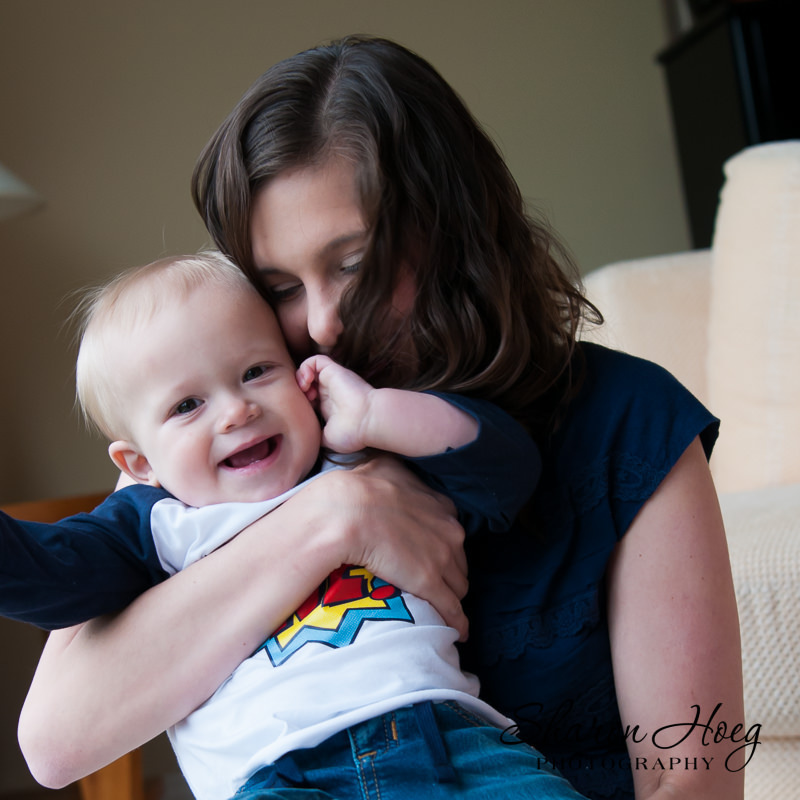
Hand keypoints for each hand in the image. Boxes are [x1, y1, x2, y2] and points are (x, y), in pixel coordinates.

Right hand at [294, 454, 469, 638]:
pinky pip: (452, 608)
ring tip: (438, 607)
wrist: (344, 510)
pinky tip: (457, 631)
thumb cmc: (355, 488)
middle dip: (448, 570)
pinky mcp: (431, 582)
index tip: (428, 552)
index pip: (449, 530)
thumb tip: (385, 473)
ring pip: (458, 584)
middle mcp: (448, 528)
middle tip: (430, 581)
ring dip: (450, 595)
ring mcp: (442, 556)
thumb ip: (395, 474)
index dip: (440, 544)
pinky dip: (457, 621)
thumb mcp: (382, 468)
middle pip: (458, 558)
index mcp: (438, 503)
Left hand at [297, 355, 373, 451]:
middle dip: (297, 389)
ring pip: (308, 369)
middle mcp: (329, 392)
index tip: (300, 411)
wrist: (367, 421)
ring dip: (300, 377)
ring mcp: (331, 381)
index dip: (298, 401)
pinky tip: (307, 381)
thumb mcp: (328, 438)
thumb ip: (316, 434)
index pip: (307, 397)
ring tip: (304, 389)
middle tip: (303, 400)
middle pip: (305, 383)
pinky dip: (306, 367)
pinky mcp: (334, 371)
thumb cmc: (352, 433)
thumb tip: (307, 438)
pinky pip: (315, 360)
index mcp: (327, 407)